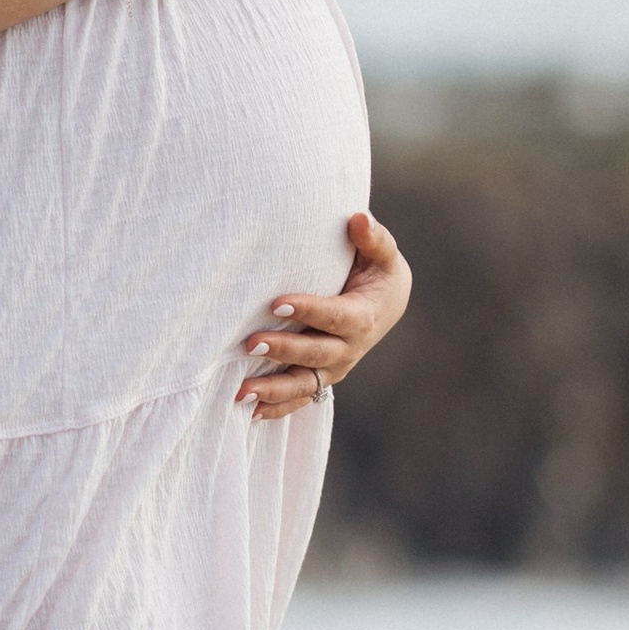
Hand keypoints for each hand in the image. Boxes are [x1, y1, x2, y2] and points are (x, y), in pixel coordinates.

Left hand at [236, 210, 411, 420]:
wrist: (386, 302)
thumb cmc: (378, 270)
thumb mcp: (382, 253)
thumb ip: (373, 238)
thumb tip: (358, 218)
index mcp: (363, 317)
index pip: (334, 316)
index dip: (308, 311)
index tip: (276, 302)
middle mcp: (349, 348)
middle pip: (315, 354)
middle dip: (283, 350)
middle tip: (251, 343)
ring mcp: (335, 367)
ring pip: (304, 383)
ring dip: (274, 389)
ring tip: (242, 390)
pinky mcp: (322, 376)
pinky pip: (300, 396)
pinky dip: (277, 407)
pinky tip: (250, 411)